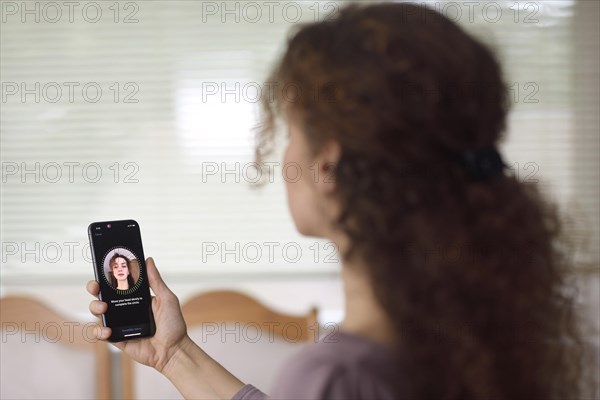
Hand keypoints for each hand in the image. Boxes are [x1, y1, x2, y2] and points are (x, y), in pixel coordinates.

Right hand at [87, 257, 188, 371]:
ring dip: (95, 307)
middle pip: (103, 296)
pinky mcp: (117, 339)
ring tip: (103, 308)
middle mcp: (125, 309)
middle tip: (96, 287)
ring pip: (98, 313)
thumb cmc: (173, 324)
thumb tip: (148, 260)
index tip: (103, 269)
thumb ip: (155, 281)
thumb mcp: (166, 299)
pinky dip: (99, 332)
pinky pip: (101, 334)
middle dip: (94, 289)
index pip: (118, 284)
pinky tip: (109, 331)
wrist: (173, 350)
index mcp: (136, 298)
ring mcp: (120, 324)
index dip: (107, 277)